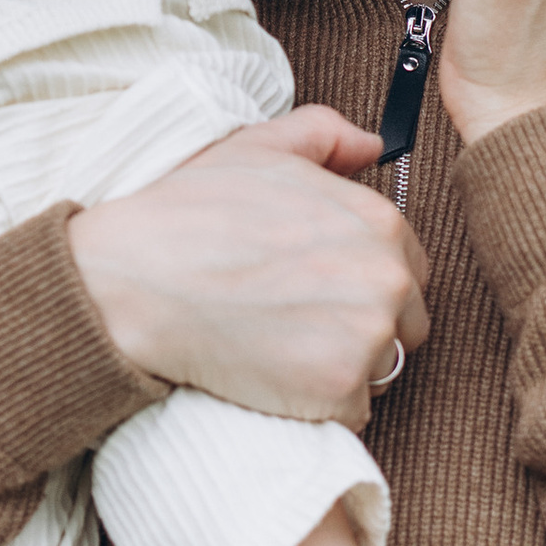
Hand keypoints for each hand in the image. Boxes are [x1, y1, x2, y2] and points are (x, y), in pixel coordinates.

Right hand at [69, 108, 428, 429]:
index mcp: (379, 222)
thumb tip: (373, 146)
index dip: (362, 276)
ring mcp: (367, 340)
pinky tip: (272, 372)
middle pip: (406, 322)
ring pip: (382, 368)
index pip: (409, 266)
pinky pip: (352, 411)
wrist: (137, 280)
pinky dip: (317, 403)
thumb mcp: (258, 147)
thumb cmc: (191, 211)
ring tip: (281, 341)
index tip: (316, 282)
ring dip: (343, 364)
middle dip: (362, 323)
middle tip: (294, 315)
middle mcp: (387, 280)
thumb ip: (326, 135)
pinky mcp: (339, 394)